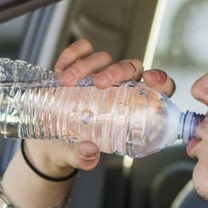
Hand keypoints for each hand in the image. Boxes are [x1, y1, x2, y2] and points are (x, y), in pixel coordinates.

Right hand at [25, 39, 178, 173]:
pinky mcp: (79, 67)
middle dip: (118, 70)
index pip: (157, 89)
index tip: (150, 80)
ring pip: (105, 58)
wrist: (47, 145)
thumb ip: (84, 157)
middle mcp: (119, 89)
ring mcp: (98, 76)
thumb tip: (89, 151)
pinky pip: (82, 50)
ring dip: (87, 65)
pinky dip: (72, 54)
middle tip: (99, 84)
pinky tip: (61, 69)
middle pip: (131, 68)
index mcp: (131, 110)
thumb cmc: (73, 149)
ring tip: (67, 81)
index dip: (160, 81)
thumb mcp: (77, 156)